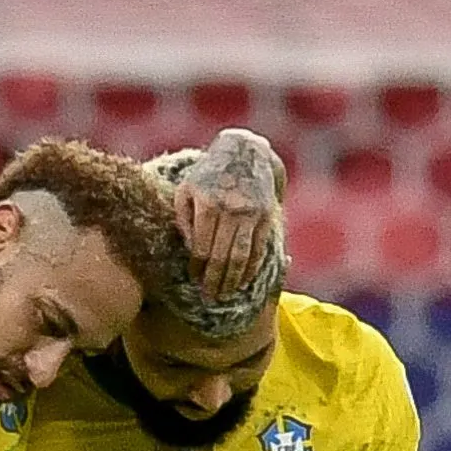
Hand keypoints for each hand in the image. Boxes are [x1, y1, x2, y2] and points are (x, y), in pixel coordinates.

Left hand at [175, 128, 284, 301]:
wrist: (245, 152)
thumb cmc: (208, 175)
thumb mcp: (187, 190)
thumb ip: (184, 220)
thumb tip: (191, 251)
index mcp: (207, 203)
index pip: (202, 247)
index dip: (197, 268)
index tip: (193, 279)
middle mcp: (231, 209)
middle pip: (222, 257)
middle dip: (214, 282)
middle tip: (208, 298)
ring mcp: (251, 214)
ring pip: (241, 258)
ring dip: (232, 281)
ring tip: (224, 295)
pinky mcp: (266, 217)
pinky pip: (258, 250)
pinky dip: (250, 270)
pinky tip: (242, 281)